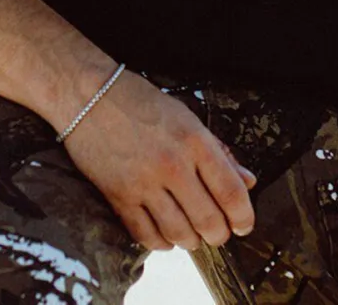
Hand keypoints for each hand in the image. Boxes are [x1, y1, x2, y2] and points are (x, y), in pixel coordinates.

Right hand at [62, 69, 256, 251]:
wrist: (90, 94)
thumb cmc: (141, 101)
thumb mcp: (187, 117)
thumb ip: (219, 151)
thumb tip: (248, 180)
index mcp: (195, 140)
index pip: (231, 192)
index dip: (244, 217)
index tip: (244, 225)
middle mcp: (173, 165)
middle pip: (209, 221)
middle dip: (219, 234)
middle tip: (218, 232)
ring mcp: (144, 183)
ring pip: (180, 234)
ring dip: (191, 240)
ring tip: (192, 234)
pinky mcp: (118, 196)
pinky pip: (147, 236)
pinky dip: (162, 243)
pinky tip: (166, 234)